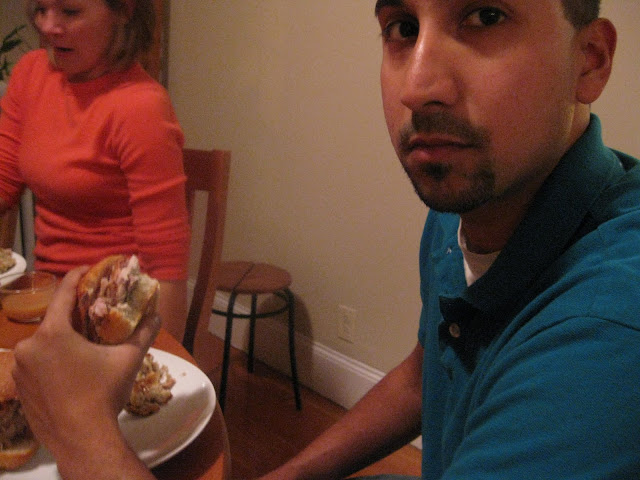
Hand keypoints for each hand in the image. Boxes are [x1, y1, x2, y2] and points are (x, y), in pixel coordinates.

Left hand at [11, 267, 160, 461]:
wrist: (82, 440)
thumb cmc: (104, 393)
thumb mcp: (128, 359)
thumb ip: (143, 332)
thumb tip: (157, 314)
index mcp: (52, 333)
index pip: (64, 293)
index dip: (78, 277)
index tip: (90, 269)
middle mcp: (29, 347)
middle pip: (53, 320)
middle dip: (74, 316)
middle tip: (95, 315)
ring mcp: (21, 370)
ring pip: (44, 344)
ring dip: (62, 340)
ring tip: (85, 347)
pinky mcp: (20, 389)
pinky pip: (37, 365)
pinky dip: (53, 361)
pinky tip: (72, 372)